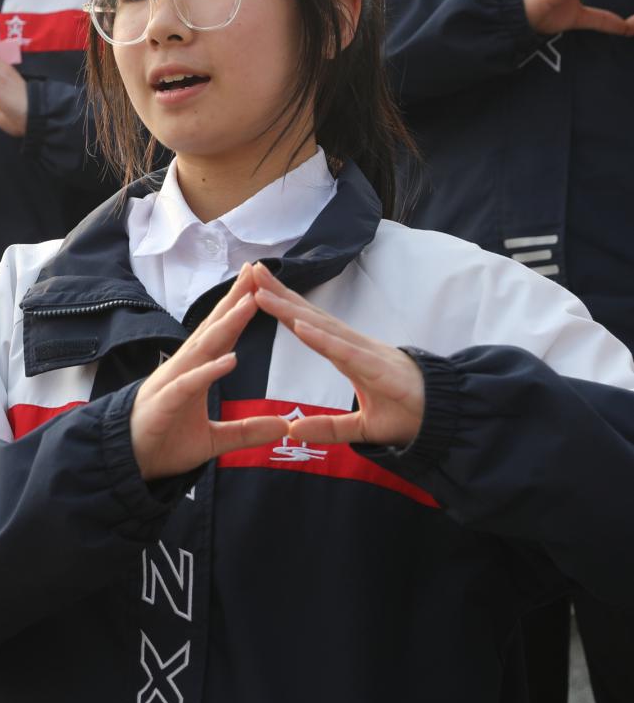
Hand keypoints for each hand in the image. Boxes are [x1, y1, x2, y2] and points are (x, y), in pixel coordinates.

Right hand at [128, 264, 296, 478]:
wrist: (129, 463)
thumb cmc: (166, 443)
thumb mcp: (215, 440)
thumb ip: (248, 431)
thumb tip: (285, 426)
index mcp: (196, 372)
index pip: (222, 334)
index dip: (239, 309)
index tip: (259, 284)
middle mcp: (184, 369)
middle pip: (213, 329)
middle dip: (234, 300)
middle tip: (256, 271)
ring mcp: (173, 383)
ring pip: (203, 348)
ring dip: (227, 325)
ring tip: (250, 304)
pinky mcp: (165, 403)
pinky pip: (190, 383)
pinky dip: (209, 371)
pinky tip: (230, 359)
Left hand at [249, 267, 424, 445]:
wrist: (451, 420)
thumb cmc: (409, 415)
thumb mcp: (361, 428)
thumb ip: (329, 429)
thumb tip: (293, 431)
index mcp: (348, 354)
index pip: (310, 326)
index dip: (285, 307)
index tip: (257, 289)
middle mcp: (354, 347)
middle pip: (312, 317)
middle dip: (281, 294)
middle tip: (251, 271)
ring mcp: (367, 355)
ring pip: (323, 328)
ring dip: (292, 310)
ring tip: (263, 293)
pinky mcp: (379, 370)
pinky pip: (346, 352)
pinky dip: (323, 340)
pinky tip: (300, 327)